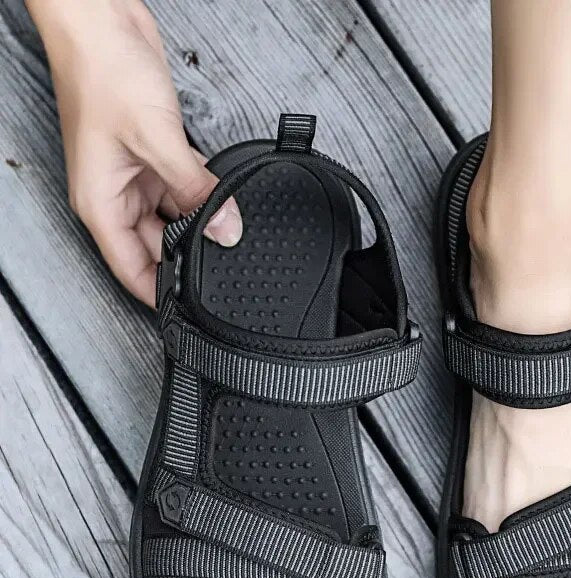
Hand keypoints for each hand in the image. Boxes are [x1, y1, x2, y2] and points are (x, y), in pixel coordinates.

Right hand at [28, 0, 241, 306]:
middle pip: (156, 248)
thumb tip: (225, 228)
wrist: (103, 21)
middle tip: (224, 271)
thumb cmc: (102, 71)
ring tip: (227, 236)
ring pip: (174, 220)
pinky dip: (203, 197)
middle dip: (188, 258)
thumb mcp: (157, 141)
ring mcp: (136, 177)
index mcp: (101, 204)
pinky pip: (183, 191)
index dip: (160, 295)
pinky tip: (223, 201)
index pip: (131, 269)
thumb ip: (195, 191)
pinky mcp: (154, 158)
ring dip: (199, 225)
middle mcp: (116, 196)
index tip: (191, 314)